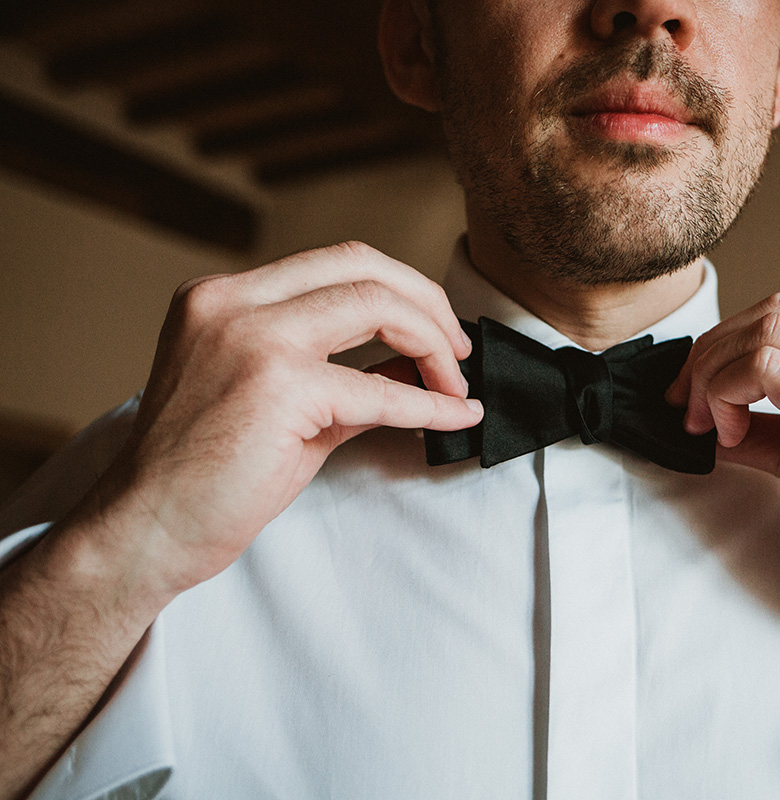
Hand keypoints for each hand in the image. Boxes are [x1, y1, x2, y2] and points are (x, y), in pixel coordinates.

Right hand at [72, 242, 481, 604]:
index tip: (437, 330)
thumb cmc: (206, 473)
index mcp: (223, 296)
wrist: (145, 531)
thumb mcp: (279, 400)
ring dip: (435, 345)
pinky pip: (380, 389)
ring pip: (378, 305)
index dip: (403, 290)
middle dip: (428, 304)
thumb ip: (345, 371)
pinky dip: (429, 405)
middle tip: (459, 350)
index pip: (337, 262)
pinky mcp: (277, 388)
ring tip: (455, 385)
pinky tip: (455, 417)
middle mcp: (232, 303)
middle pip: (363, 266)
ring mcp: (252, 338)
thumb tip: (421, 364)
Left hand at [666, 292, 779, 631]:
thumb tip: (710, 416)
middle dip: (711, 352)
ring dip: (713, 373)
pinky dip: (728, 393)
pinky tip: (728, 433)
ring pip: (768, 332)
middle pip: (776, 311)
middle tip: (684, 402)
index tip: (698, 389)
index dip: (730, 341)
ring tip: (704, 422)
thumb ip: (773, 426)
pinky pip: (769, 370)